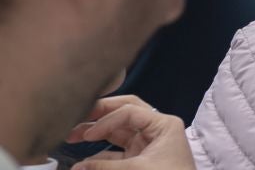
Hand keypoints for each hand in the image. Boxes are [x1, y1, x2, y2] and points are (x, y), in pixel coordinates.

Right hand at [69, 94, 193, 168]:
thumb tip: (76, 168)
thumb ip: (105, 167)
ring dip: (96, 134)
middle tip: (75, 119)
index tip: (86, 136)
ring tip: (71, 136)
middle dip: (99, 116)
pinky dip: (100, 156)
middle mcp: (156, 129)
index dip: (106, 120)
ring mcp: (147, 144)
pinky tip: (83, 163)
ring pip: (118, 131)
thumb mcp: (137, 169)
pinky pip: (116, 152)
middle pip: (124, 113)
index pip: (130, 110)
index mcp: (163, 124)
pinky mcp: (139, 159)